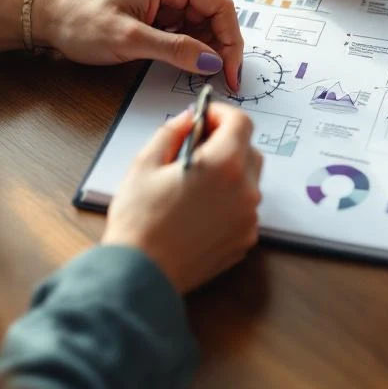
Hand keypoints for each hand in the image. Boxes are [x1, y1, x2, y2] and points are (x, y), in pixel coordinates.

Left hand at [28, 0, 243, 88]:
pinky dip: (188, 46)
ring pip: (199, 23)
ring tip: (202, 74)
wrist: (42, 13)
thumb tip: (212, 62)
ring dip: (204, 49)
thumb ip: (176, 49)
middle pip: (213, 15)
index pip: (220, 7)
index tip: (232, 72)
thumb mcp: (130, 39)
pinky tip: (185, 64)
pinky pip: (182, 26)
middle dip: (220, 47)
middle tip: (221, 79)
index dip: (231, 42)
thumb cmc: (78, 18)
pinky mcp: (152, 7)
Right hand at [102, 104, 262, 292]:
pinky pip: (244, 209)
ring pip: (249, 181)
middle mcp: (245, 190)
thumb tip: (188, 118)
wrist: (140, 274)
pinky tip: (200, 209)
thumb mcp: (145, 164)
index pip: (241, 123)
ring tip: (195, 182)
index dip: (222, 114)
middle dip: (227, 142)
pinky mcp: (245, 240)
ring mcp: (248, 218)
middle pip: (249, 150)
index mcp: (224, 165)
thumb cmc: (138, 220)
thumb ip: (171, 132)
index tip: (204, 118)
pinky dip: (229, 201)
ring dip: (229, 173)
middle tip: (197, 148)